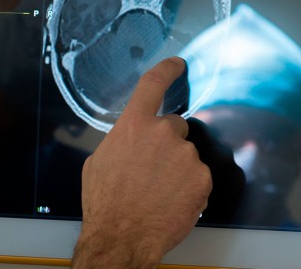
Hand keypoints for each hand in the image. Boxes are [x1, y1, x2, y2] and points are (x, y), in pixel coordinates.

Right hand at [72, 58, 211, 268]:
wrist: (122, 237)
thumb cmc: (105, 202)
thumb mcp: (99, 161)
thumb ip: (120, 141)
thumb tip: (129, 141)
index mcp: (134, 125)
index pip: (153, 84)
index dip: (167, 69)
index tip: (178, 63)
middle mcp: (163, 134)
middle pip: (174, 126)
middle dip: (166, 143)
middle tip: (152, 169)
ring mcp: (185, 156)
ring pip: (186, 155)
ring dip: (177, 169)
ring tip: (158, 191)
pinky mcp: (202, 178)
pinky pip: (198, 177)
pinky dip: (189, 188)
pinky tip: (171, 201)